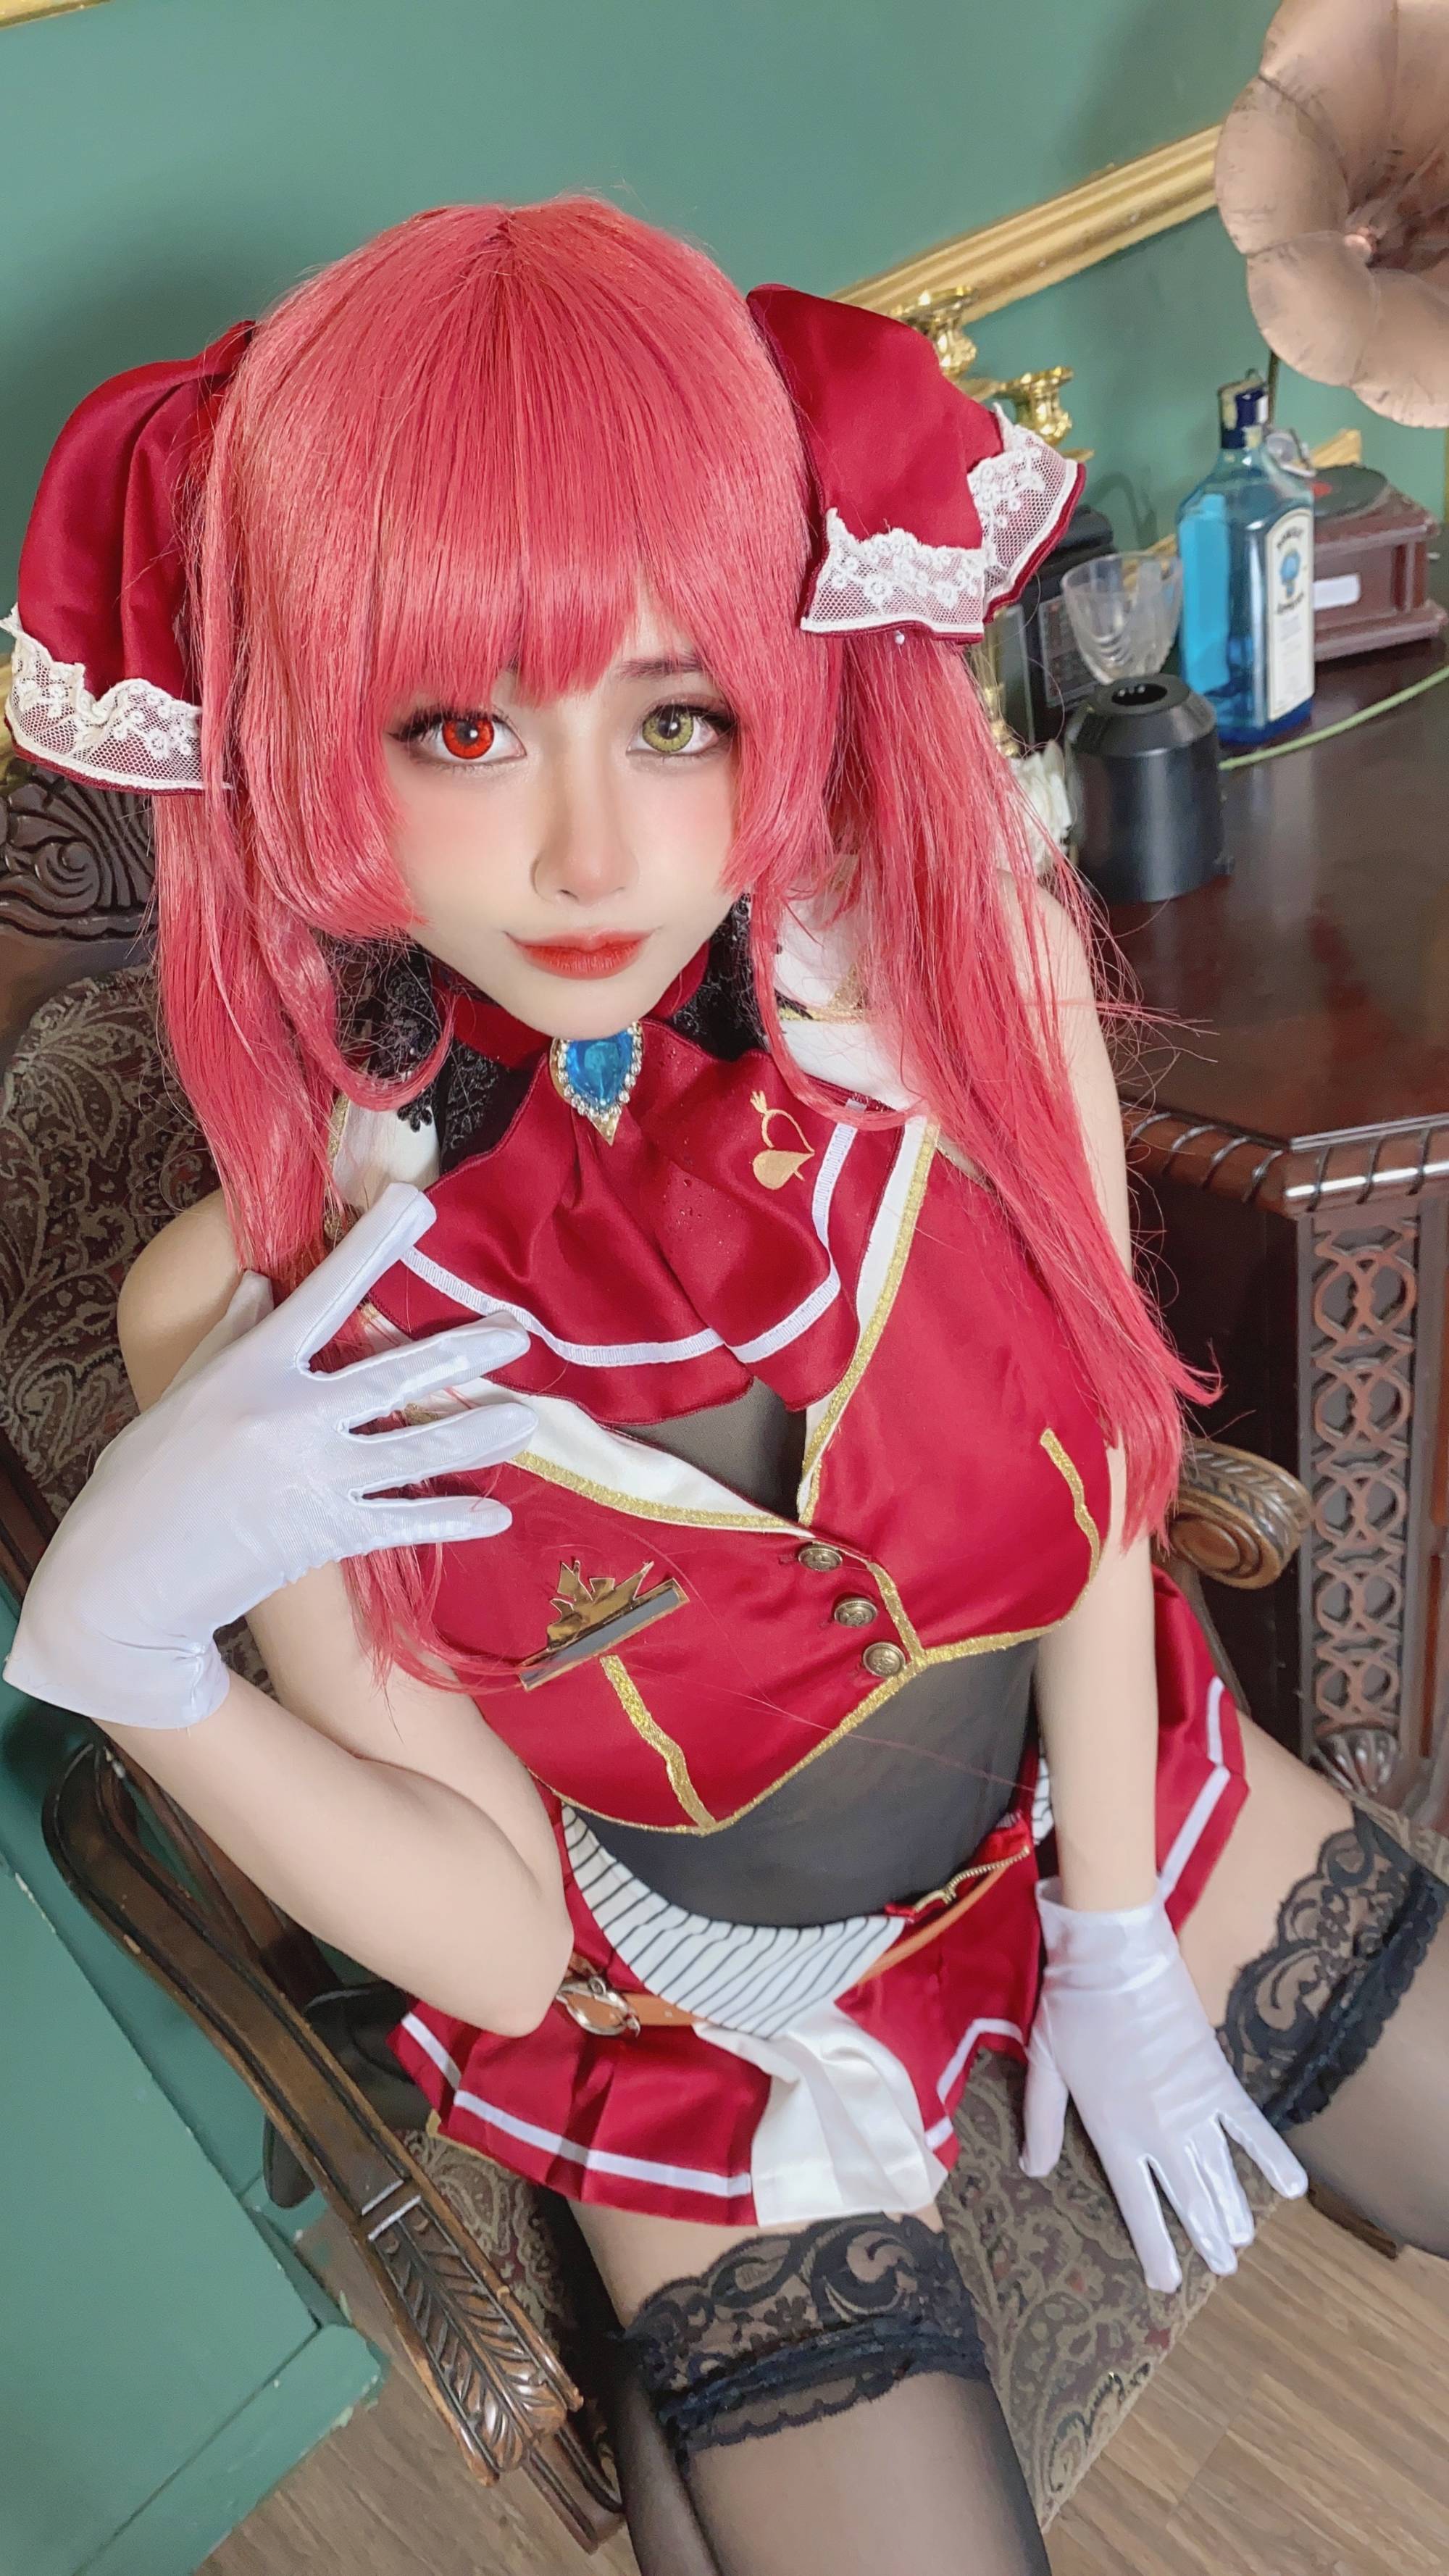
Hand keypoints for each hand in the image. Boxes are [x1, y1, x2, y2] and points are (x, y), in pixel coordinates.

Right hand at [3, 1182, 534, 1730]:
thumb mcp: (179, 1396)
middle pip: (397, 1373)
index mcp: (252, 1370)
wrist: (119, 1588)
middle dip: (465, 1352)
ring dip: (480, 1434)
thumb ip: (229, 1337)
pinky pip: (405, 1521)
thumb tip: (261, 1283)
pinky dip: (453, 1517)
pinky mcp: (325, 1535)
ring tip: (526, 1419)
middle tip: (518, 1335)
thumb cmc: (139, 1484)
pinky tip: (496, 1514)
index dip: (373, 1245)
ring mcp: (314, 1478)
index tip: (416, 1205)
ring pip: (419, 1447)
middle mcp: (292, 1416)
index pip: (324, 1293)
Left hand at [1020, 1877, 1307, 2292]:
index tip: (1168, 2282)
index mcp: (1114, 2133)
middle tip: (1222, 2269)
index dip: (1155, 2248)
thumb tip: (1032, 2169)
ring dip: (1234, 2211)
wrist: (1114, 1957)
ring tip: (1241, 2241)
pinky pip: (1250, 2127)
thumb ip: (1042, 2123)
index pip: (1138, 2206)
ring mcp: (1193, 2108)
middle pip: (1188, 2199)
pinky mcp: (1217, 2078)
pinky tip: (1291, 2187)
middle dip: (1205, 2238)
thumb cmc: (1071, 2010)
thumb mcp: (1044, 2068)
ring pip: (1221, 2174)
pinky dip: (1272, 2156)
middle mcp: (1158, 2132)